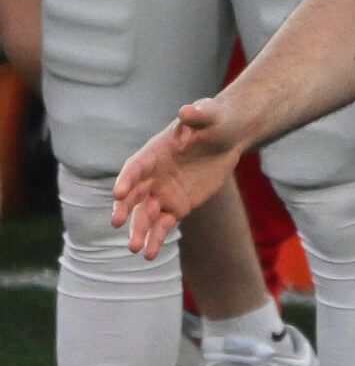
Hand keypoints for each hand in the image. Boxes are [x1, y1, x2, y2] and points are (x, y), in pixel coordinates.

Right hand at [110, 98, 249, 259]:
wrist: (228, 137)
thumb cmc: (215, 121)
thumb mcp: (210, 115)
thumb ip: (198, 114)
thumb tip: (187, 111)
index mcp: (154, 152)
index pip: (135, 167)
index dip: (126, 179)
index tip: (118, 193)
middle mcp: (153, 175)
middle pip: (133, 194)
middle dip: (124, 208)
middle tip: (116, 222)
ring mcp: (163, 193)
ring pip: (145, 215)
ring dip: (139, 231)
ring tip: (134, 249)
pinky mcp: (177, 206)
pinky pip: (163, 225)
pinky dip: (156, 238)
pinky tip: (149, 254)